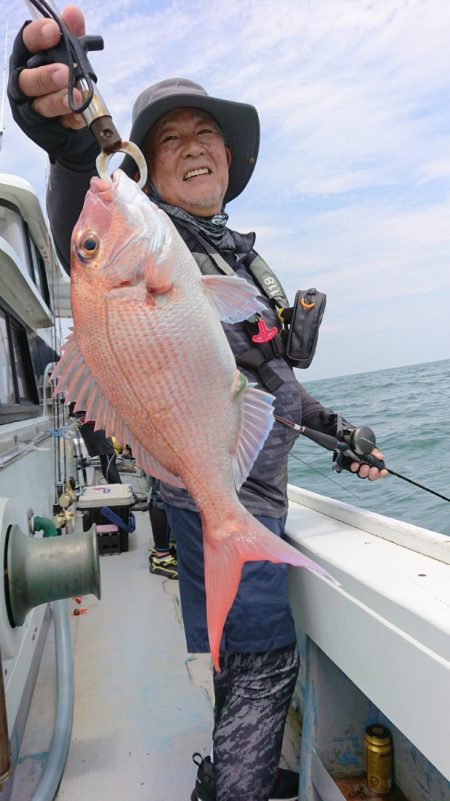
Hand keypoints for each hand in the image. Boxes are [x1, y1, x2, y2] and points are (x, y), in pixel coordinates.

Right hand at [18, 5, 85, 130]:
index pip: (26, 43)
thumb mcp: (67, 54)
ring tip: (76, 95)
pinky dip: (72, 119)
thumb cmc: (62, 77)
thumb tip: (73, 14)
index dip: (38, 36)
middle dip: (45, 76)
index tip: (53, 30)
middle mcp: (24, 83)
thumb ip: (70, 35)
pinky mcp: (45, 127)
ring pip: (40, 105)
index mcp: (28, 58)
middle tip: (64, 73)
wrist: (68, 114)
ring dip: (58, 100)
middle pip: (27, 80)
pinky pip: (59, 124)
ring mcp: (32, 107)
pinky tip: (81, 116)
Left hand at [350, 447, 387, 480]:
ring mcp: (359, 469)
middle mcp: (368, 469)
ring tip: (364, 466)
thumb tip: (381, 457)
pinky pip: (354, 470)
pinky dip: (355, 468)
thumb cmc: (364, 445)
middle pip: (372, 476)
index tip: (383, 471)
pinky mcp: (352, 467)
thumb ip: (376, 452)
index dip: (382, 473)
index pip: (380, 472)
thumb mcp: (371, 447)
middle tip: (374, 469)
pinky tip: (355, 464)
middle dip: (373, 474)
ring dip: (364, 472)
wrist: (351, 442)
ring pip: (362, 475)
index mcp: (375, 464)